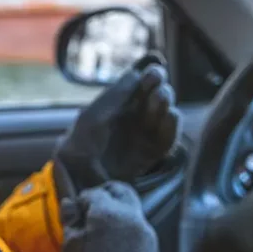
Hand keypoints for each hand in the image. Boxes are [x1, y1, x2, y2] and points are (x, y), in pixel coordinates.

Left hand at [53, 55, 180, 196]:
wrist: (79, 178)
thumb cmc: (80, 144)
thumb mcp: (92, 116)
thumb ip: (114, 96)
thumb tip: (136, 73)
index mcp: (120, 105)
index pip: (142, 85)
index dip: (151, 76)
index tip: (154, 73)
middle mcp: (135, 117)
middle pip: (157, 97)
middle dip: (160, 89)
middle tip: (159, 88)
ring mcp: (146, 135)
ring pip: (164, 114)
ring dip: (166, 104)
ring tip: (162, 98)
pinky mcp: (154, 154)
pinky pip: (168, 138)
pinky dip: (173, 126)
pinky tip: (171, 116)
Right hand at [60, 181, 159, 251]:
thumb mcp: (71, 245)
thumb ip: (71, 220)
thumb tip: (70, 204)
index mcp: (107, 210)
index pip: (95, 193)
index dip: (83, 199)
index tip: (76, 210)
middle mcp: (130, 214)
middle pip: (122, 191)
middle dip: (108, 193)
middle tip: (94, 205)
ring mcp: (144, 229)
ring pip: (133, 208)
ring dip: (119, 211)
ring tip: (105, 226)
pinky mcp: (152, 245)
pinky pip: (139, 226)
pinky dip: (127, 226)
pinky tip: (116, 240)